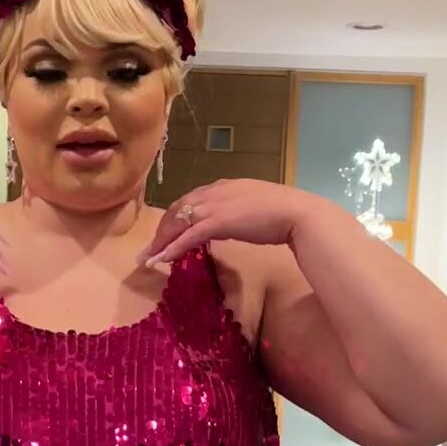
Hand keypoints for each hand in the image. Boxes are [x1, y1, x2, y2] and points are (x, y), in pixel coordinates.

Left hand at [143, 180, 304, 267]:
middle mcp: (214, 191)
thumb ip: (235, 212)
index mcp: (222, 186)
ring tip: (151, 257)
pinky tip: (163, 259)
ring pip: (179, 221)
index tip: (167, 233)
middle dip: (162, 229)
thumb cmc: (282, 213)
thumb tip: (228, 225)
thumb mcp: (252, 208)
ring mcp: (215, 205)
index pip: (190, 200)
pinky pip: (189, 235)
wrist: (296, 213)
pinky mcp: (219, 221)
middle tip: (151, 248)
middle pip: (178, 208)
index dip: (175, 217)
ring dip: (162, 240)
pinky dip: (173, 247)